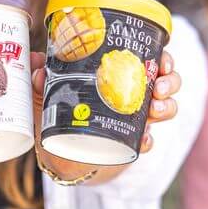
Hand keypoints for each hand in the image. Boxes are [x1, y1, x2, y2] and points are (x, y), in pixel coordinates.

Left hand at [31, 50, 181, 180]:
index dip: (165, 57)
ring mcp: (138, 119)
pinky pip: (149, 141)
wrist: (62, 151)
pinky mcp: (132, 144)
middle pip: (168, 82)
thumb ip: (41, 79)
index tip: (163, 59)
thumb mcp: (49, 94)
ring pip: (167, 108)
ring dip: (167, 107)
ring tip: (155, 109)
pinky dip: (148, 140)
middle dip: (171, 82)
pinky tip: (143, 139)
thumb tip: (37, 63)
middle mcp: (137, 95)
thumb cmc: (61, 113)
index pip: (152, 59)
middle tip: (159, 86)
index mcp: (123, 75)